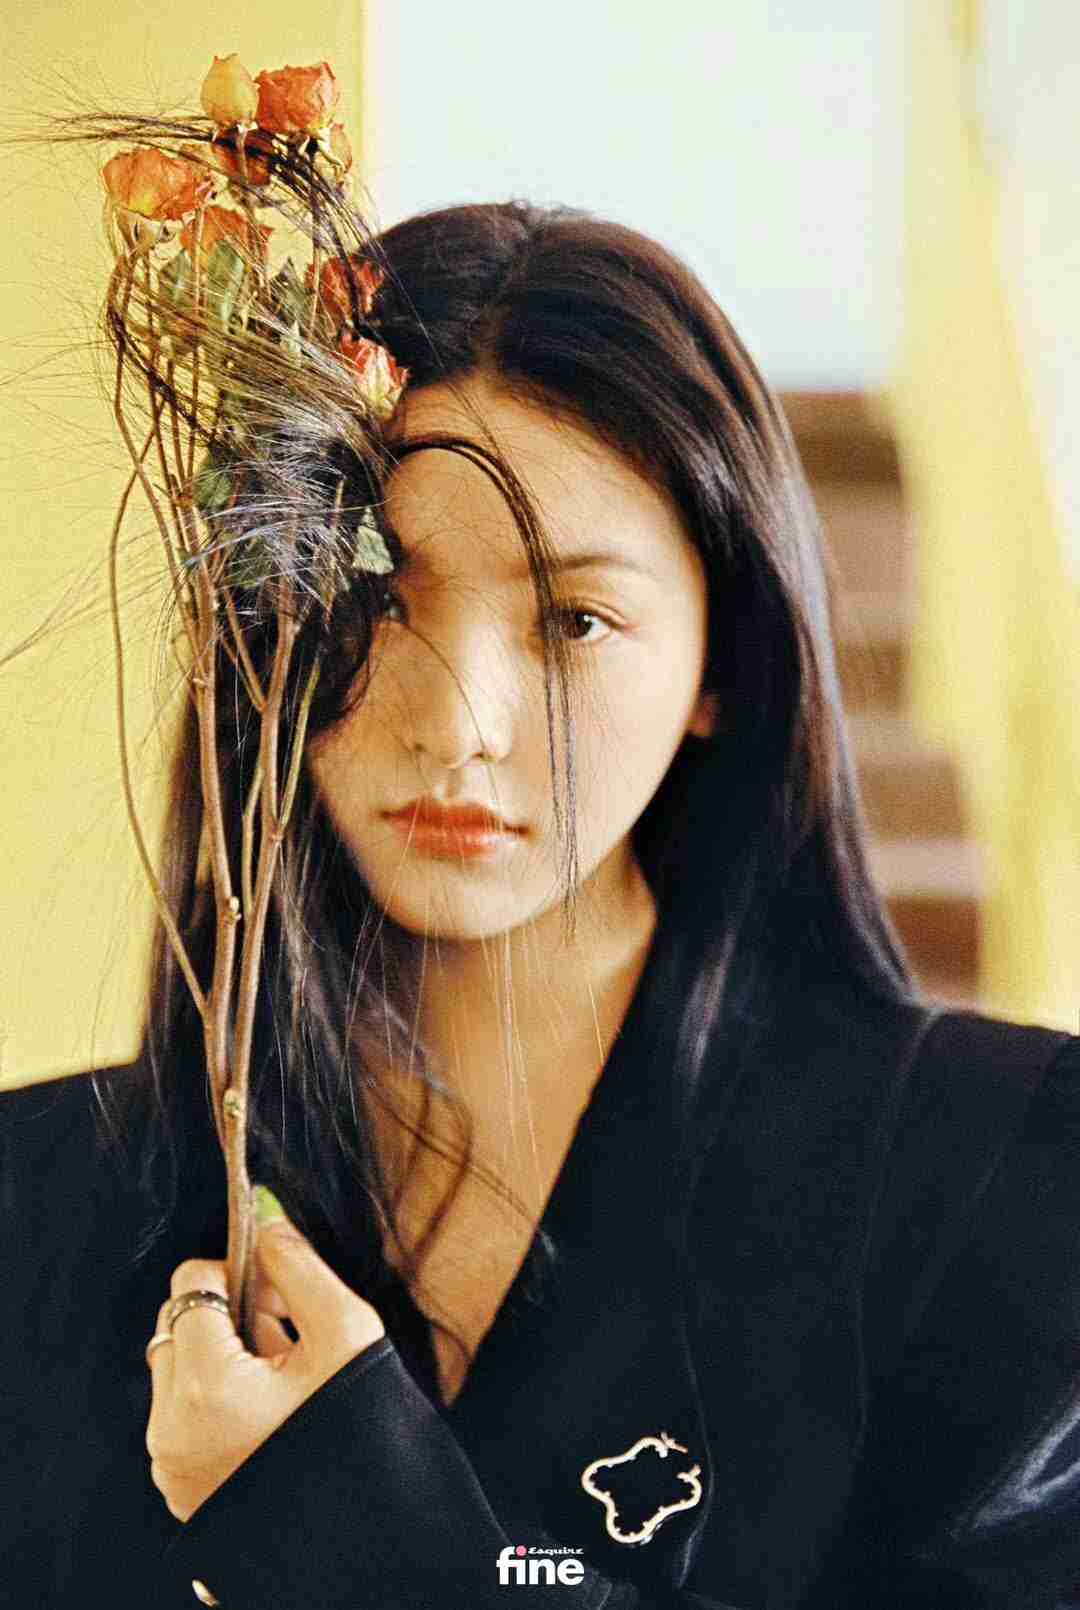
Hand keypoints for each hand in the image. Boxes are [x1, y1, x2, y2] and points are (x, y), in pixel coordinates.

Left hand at [146, 1202, 385, 1522]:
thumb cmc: (363, 1429)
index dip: (236, 1271)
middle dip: (226, 1313)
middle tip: (286, 1331)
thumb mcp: (345, 1331)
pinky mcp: (178, 1484)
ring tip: (283, 1376)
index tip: (280, 1291)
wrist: (369, 1530)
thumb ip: (299, 1264)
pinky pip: (179, 1413)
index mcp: (207, 1386)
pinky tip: (270, 1410)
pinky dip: (215, 1396)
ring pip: (175, 1367)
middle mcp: (171, 1426)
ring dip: (219, 1354)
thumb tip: (266, 1214)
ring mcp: (170, 1461)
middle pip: (175, 1323)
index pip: (189, 1283)